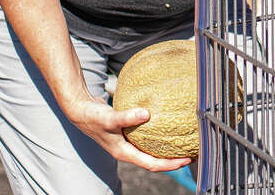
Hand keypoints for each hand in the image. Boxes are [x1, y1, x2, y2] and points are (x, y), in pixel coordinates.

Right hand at [64, 95, 193, 171]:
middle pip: (155, 160)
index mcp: (125, 153)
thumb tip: (146, 114)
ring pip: (152, 150)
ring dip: (168, 149)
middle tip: (193, 154)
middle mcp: (128, 150)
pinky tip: (169, 125)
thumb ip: (127, 117)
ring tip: (185, 142)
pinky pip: (148, 138)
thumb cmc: (93, 117)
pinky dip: (160, 136)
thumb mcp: (110, 118)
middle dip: (174, 159)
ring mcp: (128, 143)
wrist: (81, 109)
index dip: (171, 164)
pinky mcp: (128, 133)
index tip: (187, 160)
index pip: (152, 164)